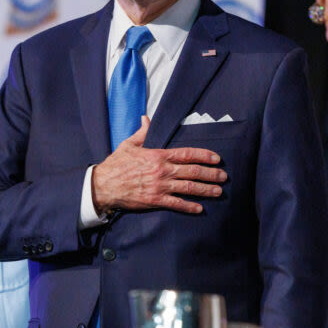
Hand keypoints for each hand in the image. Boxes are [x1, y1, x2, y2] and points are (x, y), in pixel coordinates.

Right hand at [91, 116, 226, 214]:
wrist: (103, 185)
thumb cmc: (116, 164)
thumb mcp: (129, 145)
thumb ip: (142, 133)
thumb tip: (146, 119)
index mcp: (158, 155)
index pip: (186, 154)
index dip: (204, 155)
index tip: (217, 158)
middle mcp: (162, 171)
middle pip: (192, 171)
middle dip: (210, 174)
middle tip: (223, 176)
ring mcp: (159, 186)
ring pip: (188, 187)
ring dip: (205, 190)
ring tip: (218, 191)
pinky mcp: (154, 200)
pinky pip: (176, 204)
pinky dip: (189, 206)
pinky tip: (199, 208)